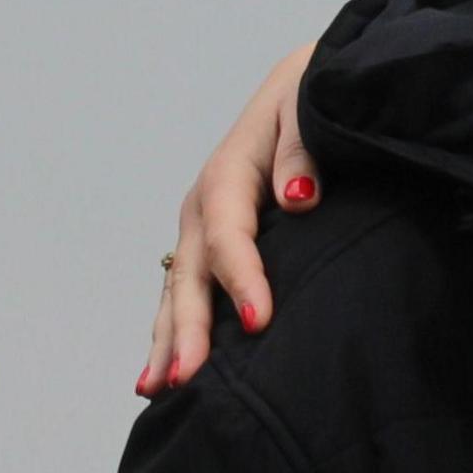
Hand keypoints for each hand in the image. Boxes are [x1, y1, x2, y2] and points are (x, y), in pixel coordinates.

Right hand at [144, 43, 320, 396]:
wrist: (307, 85)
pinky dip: (177, 330)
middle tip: (185, 379)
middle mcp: (205, 206)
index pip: (230, 235)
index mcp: (229, 174)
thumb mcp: (310, 109)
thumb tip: (297, 198)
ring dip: (169, 339)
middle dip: (187, 329)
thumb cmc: (315, 98)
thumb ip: (303, 151)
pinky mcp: (211, 244)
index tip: (262, 322)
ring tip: (157, 388)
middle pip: (192, 273)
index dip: (243, 279)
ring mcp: (202, 228)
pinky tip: (168, 372)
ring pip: (180, 290)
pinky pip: (189, 292)